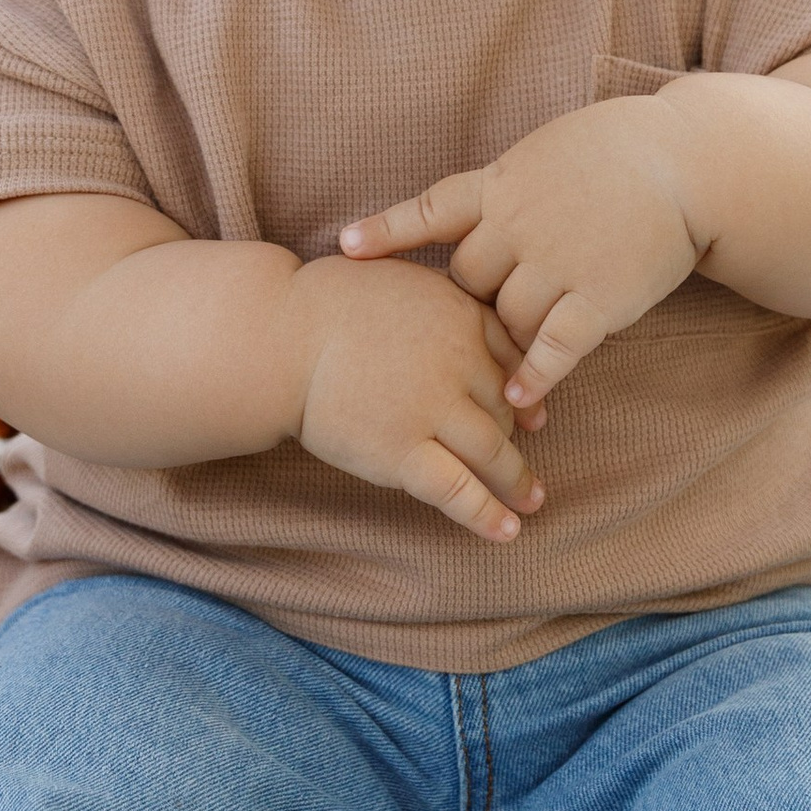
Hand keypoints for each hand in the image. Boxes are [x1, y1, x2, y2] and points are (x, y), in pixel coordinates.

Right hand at [286, 255, 547, 543]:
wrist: (279, 336)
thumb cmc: (329, 305)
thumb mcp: (401, 278)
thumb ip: (443, 301)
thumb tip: (474, 331)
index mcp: (459, 315)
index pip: (512, 359)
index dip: (523, 392)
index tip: (531, 415)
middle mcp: (458, 362)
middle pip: (504, 407)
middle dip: (513, 434)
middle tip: (520, 457)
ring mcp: (432, 409)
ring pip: (493, 451)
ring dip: (516, 481)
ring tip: (531, 502)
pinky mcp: (403, 451)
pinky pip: (459, 489)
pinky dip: (487, 513)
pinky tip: (507, 531)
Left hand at [339, 100, 701, 403]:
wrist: (692, 162)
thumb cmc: (621, 152)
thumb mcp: (549, 150)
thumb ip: (509, 184)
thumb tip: (472, 207)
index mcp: (504, 183)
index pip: (432, 210)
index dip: (387, 231)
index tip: (345, 247)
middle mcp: (520, 223)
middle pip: (466, 280)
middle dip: (471, 300)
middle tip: (480, 319)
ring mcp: (558, 263)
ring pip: (506, 318)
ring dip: (506, 336)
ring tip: (508, 359)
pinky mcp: (598, 299)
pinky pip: (553, 347)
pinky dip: (533, 376)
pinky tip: (518, 400)